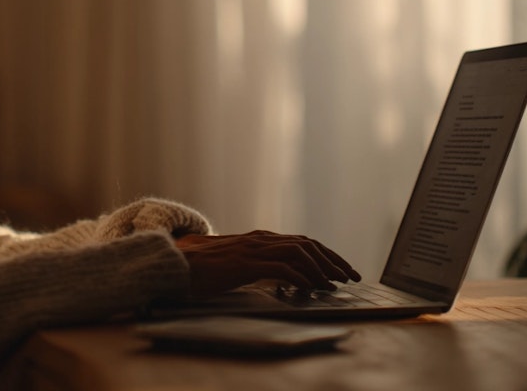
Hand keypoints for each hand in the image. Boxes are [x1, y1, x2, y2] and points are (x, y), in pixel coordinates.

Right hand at [176, 230, 360, 298]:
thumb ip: (257, 264)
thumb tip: (281, 275)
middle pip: (307, 244)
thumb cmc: (204, 268)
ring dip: (321, 268)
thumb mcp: (237, 263)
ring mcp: (253, 249)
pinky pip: (282, 268)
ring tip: (334, 284)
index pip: (302, 241)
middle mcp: (260, 239)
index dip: (326, 254)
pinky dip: (300, 277)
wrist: (176, 264)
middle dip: (333, 259)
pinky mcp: (245, 263)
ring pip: (299, 252)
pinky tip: (310, 288)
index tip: (342, 269)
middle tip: (350, 276)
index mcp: (259, 238)